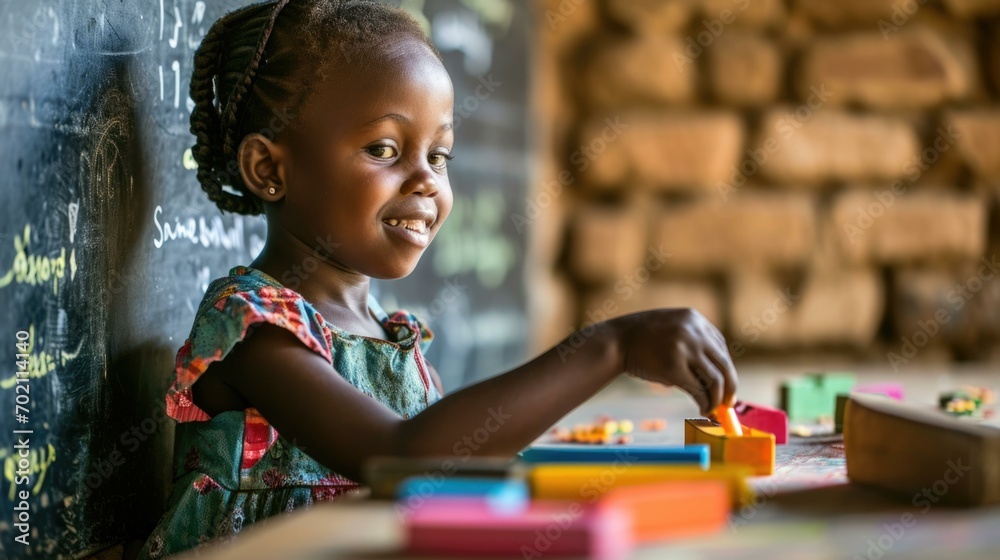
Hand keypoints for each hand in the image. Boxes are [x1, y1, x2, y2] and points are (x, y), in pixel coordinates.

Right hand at [610, 308, 737, 414]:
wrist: (615, 341)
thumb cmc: (640, 340)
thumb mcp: (670, 330)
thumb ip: (691, 343)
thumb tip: (712, 376)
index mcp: (694, 318)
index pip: (720, 347)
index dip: (725, 368)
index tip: (726, 383)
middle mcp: (694, 331)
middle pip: (724, 363)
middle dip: (730, 387)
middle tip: (729, 403)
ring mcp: (685, 348)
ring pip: (715, 379)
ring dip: (717, 399)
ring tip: (712, 409)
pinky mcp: (674, 367)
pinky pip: (699, 390)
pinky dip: (704, 403)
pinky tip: (702, 409)